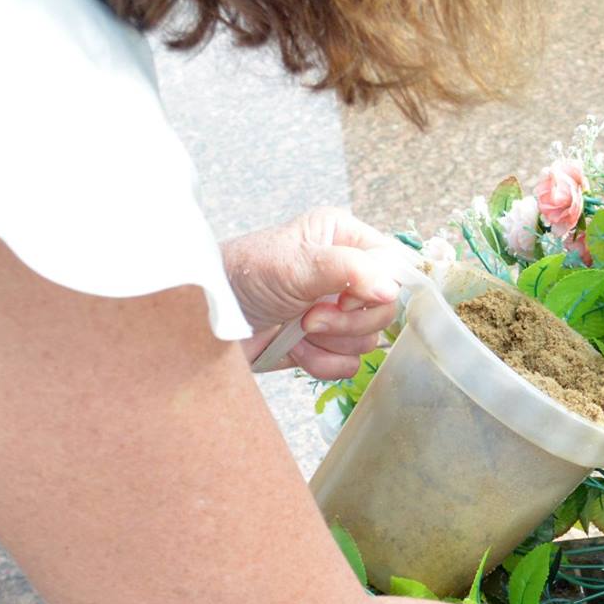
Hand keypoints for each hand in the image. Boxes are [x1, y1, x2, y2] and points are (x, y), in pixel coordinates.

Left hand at [224, 207, 405, 378]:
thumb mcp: (295, 264)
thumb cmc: (242, 276)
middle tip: (310, 318)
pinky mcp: (326, 343)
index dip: (377, 288)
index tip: (342, 298)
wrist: (210, 319)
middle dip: (347, 322)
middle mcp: (346, 273)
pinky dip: (321, 361)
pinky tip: (296, 348)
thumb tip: (390, 288)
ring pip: (368, 339)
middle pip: (385, 308)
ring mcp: (337, 310)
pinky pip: (349, 364)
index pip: (393, 265)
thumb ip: (348, 270)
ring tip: (297, 329)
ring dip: (329, 342)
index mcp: (344, 239)